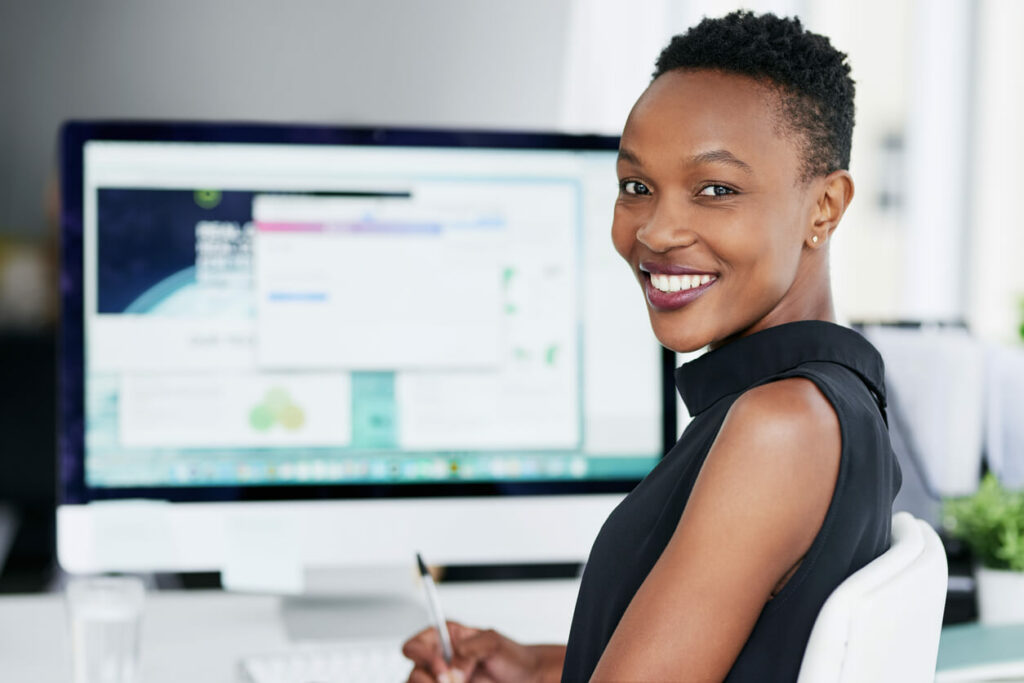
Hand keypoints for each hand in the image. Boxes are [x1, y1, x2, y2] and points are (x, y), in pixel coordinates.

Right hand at [402, 620, 559, 682]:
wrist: (528, 678)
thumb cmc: (512, 656)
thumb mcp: (493, 642)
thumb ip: (469, 649)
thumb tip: (453, 665)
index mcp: (444, 640)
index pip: (414, 646)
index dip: (421, 656)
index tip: (441, 666)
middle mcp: (439, 662)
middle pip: (414, 675)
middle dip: (430, 681)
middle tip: (453, 682)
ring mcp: (443, 682)